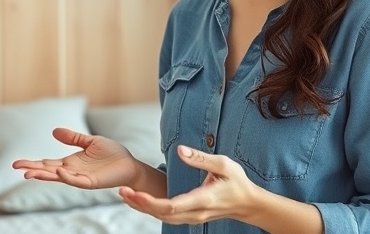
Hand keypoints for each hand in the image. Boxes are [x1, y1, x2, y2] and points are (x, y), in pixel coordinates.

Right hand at [12, 127, 140, 189]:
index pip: (47, 163)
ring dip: (44, 176)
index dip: (33, 163)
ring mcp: (81, 177)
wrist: (130, 165)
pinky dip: (67, 177)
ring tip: (29, 173)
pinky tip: (58, 171)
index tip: (16, 164)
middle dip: (32, 170)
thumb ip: (73, 138)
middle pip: (48, 171)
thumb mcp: (90, 141)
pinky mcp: (92, 182)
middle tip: (16, 168)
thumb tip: (54, 131)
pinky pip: (77, 181)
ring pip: (59, 177)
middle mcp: (72, 171)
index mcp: (70, 162)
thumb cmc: (112, 154)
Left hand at [118, 144, 258, 224]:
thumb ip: (201, 158)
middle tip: (121, 191)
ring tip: (125, 195)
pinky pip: (168, 217)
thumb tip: (179, 150)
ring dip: (143, 208)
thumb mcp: (225, 164)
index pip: (172, 206)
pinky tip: (140, 200)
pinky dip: (152, 209)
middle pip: (163, 214)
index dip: (150, 202)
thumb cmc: (237, 182)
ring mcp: (193, 218)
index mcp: (203, 199)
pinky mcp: (191, 217)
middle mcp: (196, 213)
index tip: (134, 192)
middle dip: (140, 204)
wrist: (248, 204)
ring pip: (163, 218)